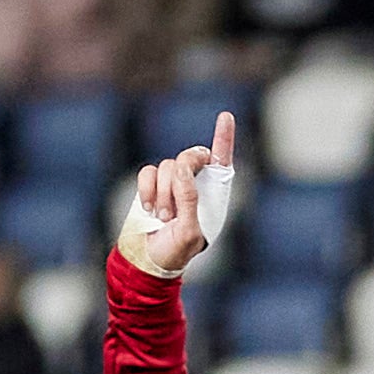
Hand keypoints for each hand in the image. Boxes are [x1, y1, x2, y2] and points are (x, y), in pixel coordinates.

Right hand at [118, 108, 234, 279]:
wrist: (148, 258)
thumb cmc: (176, 250)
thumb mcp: (188, 231)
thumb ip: (189, 199)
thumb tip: (180, 168)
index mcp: (213, 194)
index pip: (221, 160)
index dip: (223, 137)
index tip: (226, 116)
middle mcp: (195, 183)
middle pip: (191, 156)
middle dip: (181, 177)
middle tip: (173, 210)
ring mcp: (173, 182)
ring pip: (167, 165)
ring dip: (163, 193)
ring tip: (163, 218)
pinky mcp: (152, 183)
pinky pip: (148, 171)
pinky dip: (147, 189)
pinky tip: (149, 209)